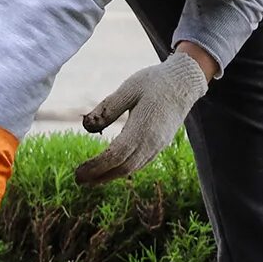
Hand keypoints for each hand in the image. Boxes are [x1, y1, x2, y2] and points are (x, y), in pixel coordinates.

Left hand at [73, 50, 208, 185]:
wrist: (184, 82)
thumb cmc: (154, 82)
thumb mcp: (128, 89)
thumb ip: (107, 109)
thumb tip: (86, 127)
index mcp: (142, 128)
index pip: (115, 155)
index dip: (95, 166)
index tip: (78, 172)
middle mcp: (152, 142)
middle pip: (123, 168)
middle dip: (99, 176)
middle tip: (78, 180)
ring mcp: (158, 145)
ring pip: (132, 168)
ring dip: (110, 176)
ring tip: (91, 179)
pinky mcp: (160, 144)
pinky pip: (141, 163)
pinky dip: (123, 169)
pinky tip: (112, 169)